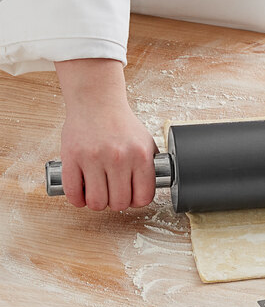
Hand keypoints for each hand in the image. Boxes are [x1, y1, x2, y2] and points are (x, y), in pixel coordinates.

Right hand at [55, 59, 157, 210]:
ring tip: (97, 193)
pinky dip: (77, 199)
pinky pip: (73, 193)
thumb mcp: (146, 141)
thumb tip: (151, 188)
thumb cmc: (121, 123)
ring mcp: (94, 158)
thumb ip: (150, 165)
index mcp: (140, 155)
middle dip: (116, 203)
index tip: (131, 196)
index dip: (136, 201)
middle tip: (112, 194)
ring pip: (96, 202)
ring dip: (96, 203)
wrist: (97, 102)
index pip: (143, 197)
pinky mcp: (72, 158)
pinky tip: (81, 193)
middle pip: (119, 203)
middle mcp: (119, 158)